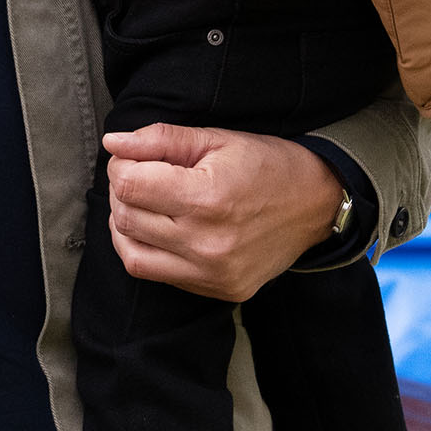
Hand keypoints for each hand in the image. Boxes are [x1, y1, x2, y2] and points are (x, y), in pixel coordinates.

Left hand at [101, 124, 343, 303]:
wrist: (317, 205)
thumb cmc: (267, 165)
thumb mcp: (217, 139)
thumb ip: (160, 140)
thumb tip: (113, 143)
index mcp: (208, 198)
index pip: (129, 186)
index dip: (122, 167)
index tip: (134, 160)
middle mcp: (207, 242)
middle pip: (126, 218)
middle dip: (122, 192)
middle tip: (140, 178)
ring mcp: (212, 273)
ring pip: (131, 253)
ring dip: (126, 225)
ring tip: (144, 205)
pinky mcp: (217, 290)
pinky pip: (156, 275)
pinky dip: (145, 251)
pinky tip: (158, 231)